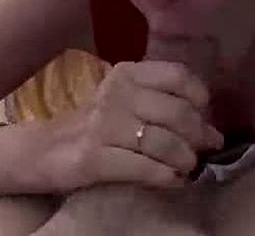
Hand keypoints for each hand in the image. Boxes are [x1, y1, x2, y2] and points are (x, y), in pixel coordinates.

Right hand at [45, 61, 223, 191]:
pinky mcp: (93, 157)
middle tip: (205, 149)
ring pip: (163, 141)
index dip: (200, 97)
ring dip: (184, 158)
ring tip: (188, 167)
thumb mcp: (126, 101)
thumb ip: (162, 103)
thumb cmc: (97, 126)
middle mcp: (116, 94)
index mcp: (127, 74)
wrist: (44, 150)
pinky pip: (143, 167)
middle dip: (199, 134)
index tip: (205, 116)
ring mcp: (103, 125)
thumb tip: (210, 127)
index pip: (178, 75)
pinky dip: (165, 176)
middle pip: (177, 111)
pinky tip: (173, 180)